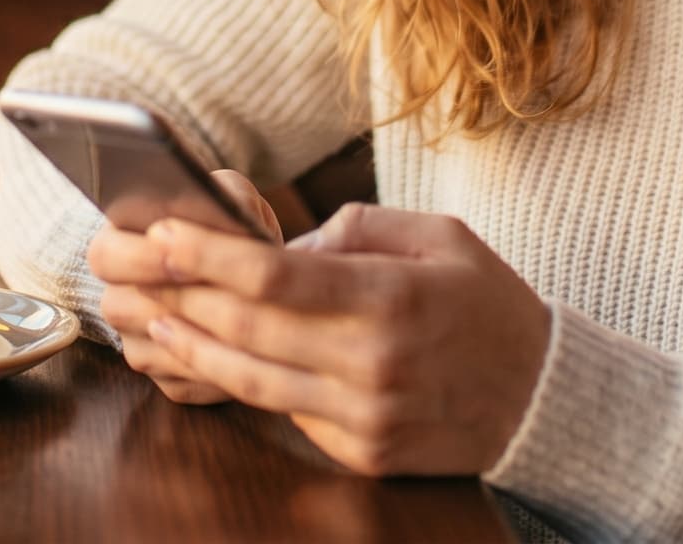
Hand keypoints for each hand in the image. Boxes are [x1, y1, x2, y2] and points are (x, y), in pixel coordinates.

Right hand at [89, 169, 281, 404]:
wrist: (249, 273)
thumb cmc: (231, 230)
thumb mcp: (231, 199)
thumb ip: (224, 197)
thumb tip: (221, 209)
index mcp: (120, 246)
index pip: (105, 256)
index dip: (140, 256)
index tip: (175, 246)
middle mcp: (119, 299)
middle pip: (117, 308)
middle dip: (166, 298)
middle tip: (214, 286)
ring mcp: (138, 343)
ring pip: (152, 352)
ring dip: (198, 338)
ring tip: (245, 319)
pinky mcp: (166, 380)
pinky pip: (183, 384)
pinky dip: (216, 370)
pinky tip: (249, 351)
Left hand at [137, 202, 551, 477]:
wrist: (542, 399)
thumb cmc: (487, 305)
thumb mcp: (441, 238)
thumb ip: (360, 229)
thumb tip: (286, 246)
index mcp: (391, 298)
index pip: (276, 276)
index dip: (210, 255)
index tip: (166, 233)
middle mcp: (373, 362)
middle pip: (251, 328)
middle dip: (185, 296)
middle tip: (140, 272)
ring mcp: (366, 416)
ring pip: (254, 380)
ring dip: (194, 349)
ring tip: (155, 321)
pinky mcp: (363, 453)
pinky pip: (289, 413)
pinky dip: (247, 383)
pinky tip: (214, 361)